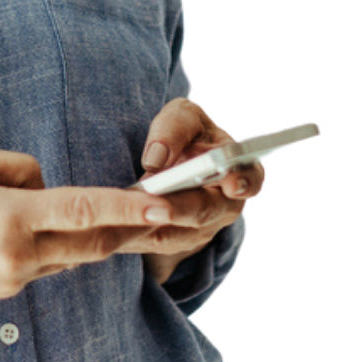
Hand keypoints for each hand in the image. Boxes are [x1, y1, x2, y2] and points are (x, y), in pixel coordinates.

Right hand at [0, 142, 181, 303]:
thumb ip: (19, 169)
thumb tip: (48, 186)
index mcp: (10, 219)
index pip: (84, 211)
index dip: (128, 208)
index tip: (165, 205)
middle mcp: (19, 255)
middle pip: (94, 242)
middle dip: (131, 227)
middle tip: (166, 209)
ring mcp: (16, 279)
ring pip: (74, 254)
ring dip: (91, 233)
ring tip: (98, 210)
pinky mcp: (9, 290)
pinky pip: (49, 262)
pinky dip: (57, 242)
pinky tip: (37, 226)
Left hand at [123, 97, 265, 277]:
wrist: (172, 157)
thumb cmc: (184, 133)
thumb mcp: (182, 118)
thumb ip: (174, 129)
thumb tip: (157, 158)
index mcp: (237, 171)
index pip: (248, 180)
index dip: (242, 182)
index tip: (230, 182)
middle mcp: (222, 206)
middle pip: (203, 213)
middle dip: (179, 209)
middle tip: (157, 206)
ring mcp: (199, 230)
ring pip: (174, 235)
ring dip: (149, 227)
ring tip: (125, 218)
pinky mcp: (172, 242)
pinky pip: (151, 243)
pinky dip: (133, 236)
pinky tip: (112, 227)